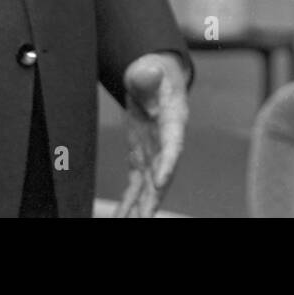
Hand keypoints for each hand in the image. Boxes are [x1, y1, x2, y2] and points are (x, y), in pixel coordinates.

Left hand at [116, 52, 187, 217]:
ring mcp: (153, 154)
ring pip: (148, 187)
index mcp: (173, 120)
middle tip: (144, 216)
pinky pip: (134, 187)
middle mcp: (166, 143)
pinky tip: (120, 218)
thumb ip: (147, 77)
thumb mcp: (148, 71)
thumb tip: (148, 72)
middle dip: (154, 198)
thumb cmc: (152, 74)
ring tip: (130, 222)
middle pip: (163, 174)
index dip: (168, 163)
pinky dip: (128, 204)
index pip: (173, 144)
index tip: (160, 181)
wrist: (151, 80)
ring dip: (141, 207)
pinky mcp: (140, 160)